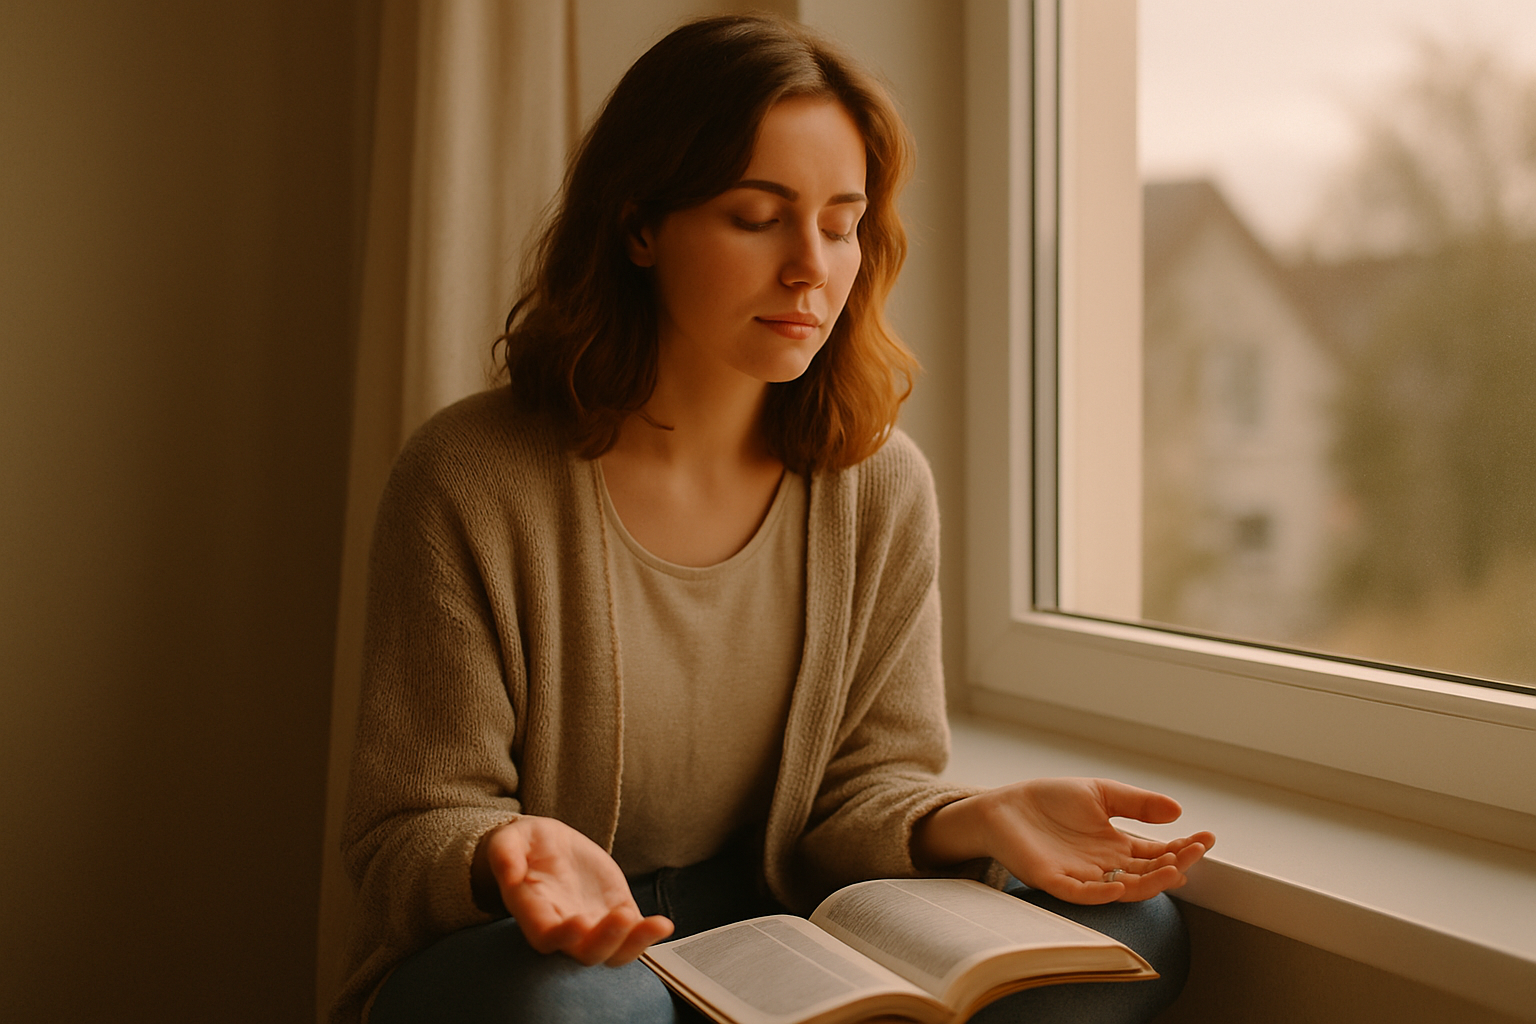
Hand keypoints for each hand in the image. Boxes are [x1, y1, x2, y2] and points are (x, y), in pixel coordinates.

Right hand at [474, 816, 673, 964]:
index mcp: (534, 912)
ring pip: (613, 952)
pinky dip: (648, 935)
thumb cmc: (525, 846)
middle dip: (605, 941)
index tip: (578, 923)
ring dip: (635, 944)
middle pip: (584, 952)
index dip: (561, 935)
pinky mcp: (615, 914)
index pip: (545, 936)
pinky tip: (664, 925)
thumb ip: (506, 854)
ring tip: (657, 925)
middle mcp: (564, 927)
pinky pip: (633, 935)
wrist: (547, 847)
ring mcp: (592, 925)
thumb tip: (509, 871)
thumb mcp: (510, 840)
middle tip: (620, 917)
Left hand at [912, 778, 1213, 904]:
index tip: (1206, 836)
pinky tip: (1121, 886)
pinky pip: (1083, 894)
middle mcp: (1105, 867)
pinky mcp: (1055, 882)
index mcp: (1116, 846)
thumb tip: (1178, 810)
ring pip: (1124, 888)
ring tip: (1176, 868)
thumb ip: (1135, 803)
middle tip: (1198, 850)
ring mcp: (1082, 877)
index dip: (1182, 847)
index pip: (1157, 852)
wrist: (1004, 807)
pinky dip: (1103, 894)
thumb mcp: (1099, 794)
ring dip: (1151, 882)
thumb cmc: (1050, 802)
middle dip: (1176, 863)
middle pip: (1148, 872)